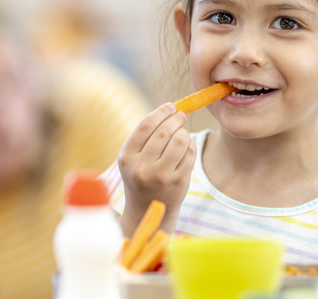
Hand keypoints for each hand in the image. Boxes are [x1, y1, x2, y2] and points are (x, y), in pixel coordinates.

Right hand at [118, 103, 195, 235]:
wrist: (147, 209)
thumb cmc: (141, 176)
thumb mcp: (132, 158)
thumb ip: (145, 136)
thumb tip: (170, 109)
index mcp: (126, 158)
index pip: (145, 126)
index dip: (160, 112)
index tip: (170, 106)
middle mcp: (142, 168)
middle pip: (164, 132)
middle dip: (175, 119)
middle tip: (180, 116)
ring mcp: (161, 176)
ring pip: (180, 141)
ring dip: (184, 132)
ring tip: (182, 133)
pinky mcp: (178, 182)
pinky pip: (190, 154)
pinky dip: (190, 146)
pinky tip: (186, 147)